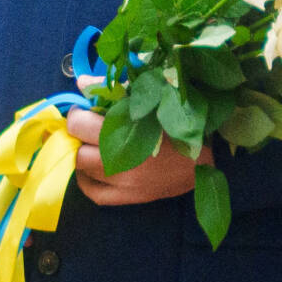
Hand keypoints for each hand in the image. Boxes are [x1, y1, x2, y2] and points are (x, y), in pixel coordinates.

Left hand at [65, 77, 206, 206]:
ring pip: (82, 171)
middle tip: (87, 129)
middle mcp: (122, 162)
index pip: (79, 125)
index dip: (78, 115)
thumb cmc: (175, 123)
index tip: (85, 110)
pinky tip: (94, 170)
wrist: (204, 157)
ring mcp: (125, 184)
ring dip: (83, 157)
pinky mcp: (130, 198)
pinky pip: (94, 193)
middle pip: (78, 150)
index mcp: (128, 132)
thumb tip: (82, 82)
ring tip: (92, 147)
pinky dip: (88, 181)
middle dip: (78, 137)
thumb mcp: (149, 99)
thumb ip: (113, 90)